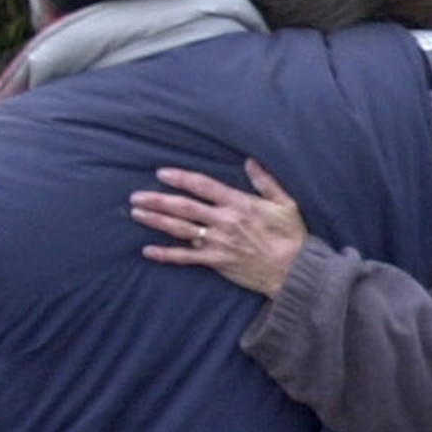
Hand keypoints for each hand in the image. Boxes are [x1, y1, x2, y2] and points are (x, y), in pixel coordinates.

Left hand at [130, 159, 308, 297]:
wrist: (295, 270)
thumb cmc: (292, 236)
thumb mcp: (286, 203)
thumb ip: (266, 181)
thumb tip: (250, 161)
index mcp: (239, 204)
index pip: (203, 186)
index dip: (181, 178)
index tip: (162, 173)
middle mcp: (224, 221)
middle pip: (184, 207)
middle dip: (158, 200)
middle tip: (136, 196)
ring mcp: (218, 242)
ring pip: (180, 229)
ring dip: (156, 221)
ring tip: (136, 214)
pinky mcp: (216, 261)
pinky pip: (186, 258)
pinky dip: (166, 254)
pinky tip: (148, 250)